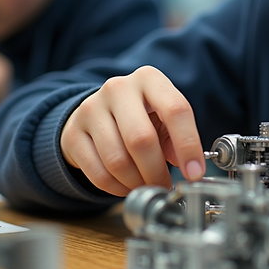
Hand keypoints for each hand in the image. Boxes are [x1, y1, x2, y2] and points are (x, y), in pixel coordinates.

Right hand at [60, 65, 205, 195]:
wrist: (97, 112)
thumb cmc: (140, 115)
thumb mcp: (163, 118)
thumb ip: (177, 139)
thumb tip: (189, 168)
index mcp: (149, 79)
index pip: (176, 110)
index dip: (189, 146)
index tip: (195, 174)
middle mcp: (119, 88)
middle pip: (141, 139)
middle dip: (156, 172)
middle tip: (164, 185)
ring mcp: (91, 108)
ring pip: (117, 161)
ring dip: (136, 183)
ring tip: (145, 185)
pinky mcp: (73, 132)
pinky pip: (98, 173)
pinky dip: (116, 189)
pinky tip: (126, 186)